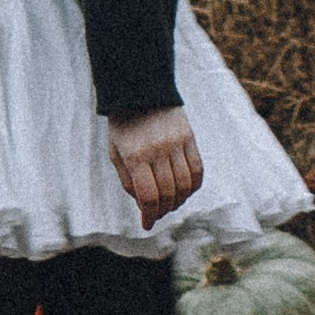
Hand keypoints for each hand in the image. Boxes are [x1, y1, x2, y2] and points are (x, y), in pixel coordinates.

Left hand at [109, 105, 201, 229]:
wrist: (141, 90)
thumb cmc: (124, 125)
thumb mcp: (116, 153)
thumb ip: (128, 181)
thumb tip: (144, 207)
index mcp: (135, 155)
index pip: (149, 196)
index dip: (149, 216)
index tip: (147, 224)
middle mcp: (158, 150)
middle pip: (169, 193)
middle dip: (163, 210)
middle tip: (157, 214)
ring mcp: (177, 143)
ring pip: (186, 185)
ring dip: (179, 201)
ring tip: (170, 203)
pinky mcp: (190, 138)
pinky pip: (198, 170)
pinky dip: (193, 186)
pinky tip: (184, 190)